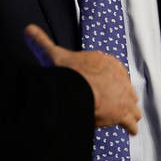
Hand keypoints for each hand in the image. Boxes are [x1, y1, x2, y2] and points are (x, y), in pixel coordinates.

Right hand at [24, 24, 140, 134]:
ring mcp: (125, 96)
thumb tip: (28, 29)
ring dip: (130, 113)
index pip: (115, 72)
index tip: (108, 86)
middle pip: (126, 89)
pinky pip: (131, 122)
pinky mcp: (124, 114)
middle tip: (120, 104)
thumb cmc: (68, 73)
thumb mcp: (54, 54)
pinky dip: (130, 127)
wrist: (78, 90)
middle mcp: (120, 78)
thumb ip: (42, 42)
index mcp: (108, 62)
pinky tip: (131, 131)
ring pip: (132, 106)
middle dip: (124, 96)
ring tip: (130, 119)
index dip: (112, 81)